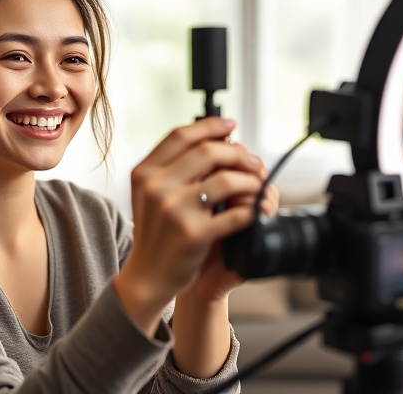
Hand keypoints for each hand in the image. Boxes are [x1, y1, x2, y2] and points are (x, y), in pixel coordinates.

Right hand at [114, 117, 265, 332]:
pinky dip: (251, 209)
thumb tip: (217, 137)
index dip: (210, 125)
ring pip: (226, 180)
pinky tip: (253, 211)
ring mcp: (175, 210)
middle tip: (253, 162)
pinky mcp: (194, 234)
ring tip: (257, 187)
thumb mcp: (151, 193)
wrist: (147, 276)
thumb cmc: (156, 231)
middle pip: (208, 152)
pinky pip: (235, 214)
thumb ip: (174, 166)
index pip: (181, 135)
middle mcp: (157, 187)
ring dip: (250, 181)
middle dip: (238, 153)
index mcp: (145, 172)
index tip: (231, 126)